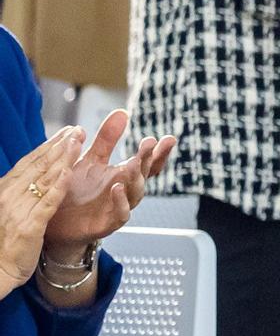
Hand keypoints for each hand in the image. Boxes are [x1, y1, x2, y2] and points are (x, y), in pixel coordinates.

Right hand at [0, 128, 83, 299]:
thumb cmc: (3, 241)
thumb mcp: (10, 210)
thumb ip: (20, 191)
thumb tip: (33, 174)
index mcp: (6, 191)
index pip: (29, 163)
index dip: (48, 147)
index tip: (66, 133)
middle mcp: (10, 196)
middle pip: (37, 166)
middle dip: (59, 146)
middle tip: (78, 130)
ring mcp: (18, 210)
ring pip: (43, 179)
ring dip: (61, 159)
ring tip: (77, 142)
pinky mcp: (28, 226)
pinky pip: (45, 203)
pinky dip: (56, 187)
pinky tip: (68, 174)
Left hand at [42, 111, 175, 262]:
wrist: (56, 222)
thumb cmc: (75, 190)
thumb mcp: (91, 160)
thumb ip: (108, 139)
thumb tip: (122, 112)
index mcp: (123, 174)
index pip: (147, 162)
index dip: (159, 152)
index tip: (168, 139)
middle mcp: (125, 189)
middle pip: (144, 174)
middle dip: (149, 159)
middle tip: (150, 144)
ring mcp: (118, 206)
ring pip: (135, 193)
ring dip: (136, 178)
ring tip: (133, 163)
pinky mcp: (107, 223)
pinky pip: (120, 214)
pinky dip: (121, 203)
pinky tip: (117, 189)